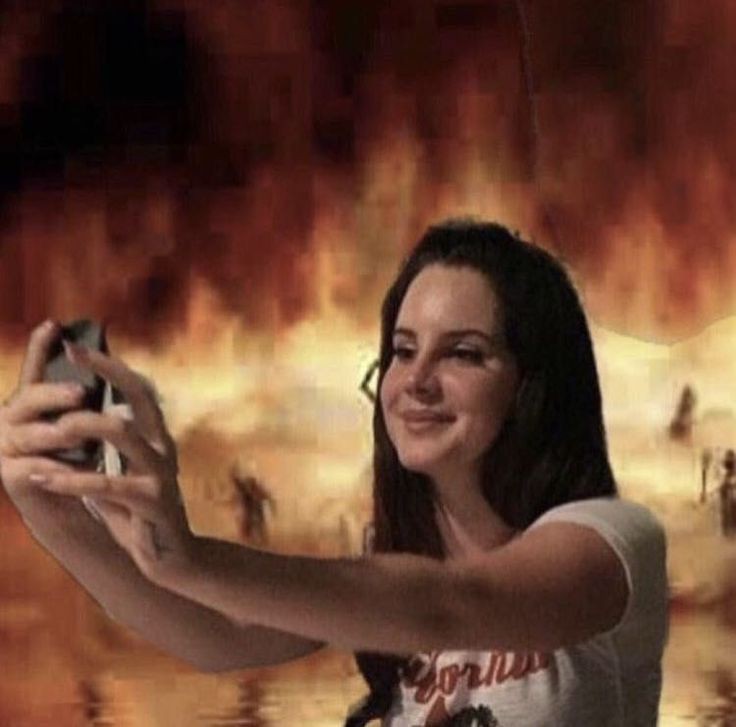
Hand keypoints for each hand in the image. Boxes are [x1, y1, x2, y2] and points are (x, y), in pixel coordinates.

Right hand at [0, 320, 88, 510]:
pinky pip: (35, 467)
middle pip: (29, 399)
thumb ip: (85, 395)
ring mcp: (6, 447)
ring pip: (31, 434)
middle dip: (54, 394)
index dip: (40, 347)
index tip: (54, 325)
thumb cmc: (77, 457)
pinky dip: (59, 468)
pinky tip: (77, 468)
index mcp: (30, 402)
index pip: (34, 369)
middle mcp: (10, 419)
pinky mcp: (11, 477)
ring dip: (58, 433)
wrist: (65, 504)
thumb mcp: (83, 422)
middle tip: (80, 392)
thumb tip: (106, 357)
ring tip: (77, 432)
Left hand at [14, 329, 197, 585]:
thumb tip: (75, 421)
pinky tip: (42, 479)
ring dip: (82, 426)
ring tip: (52, 429)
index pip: (139, 390)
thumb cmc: (140, 514)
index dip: (109, 366)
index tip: (73, 347)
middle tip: (68, 359)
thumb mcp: (125, 475)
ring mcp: (160, 473)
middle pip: (138, 398)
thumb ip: (109, 451)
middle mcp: (163, 448)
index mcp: (157, 438)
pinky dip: (71, 480)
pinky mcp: (152, 501)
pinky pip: (107, 484)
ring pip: (123, 433)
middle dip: (104, 373)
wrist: (172, 558)